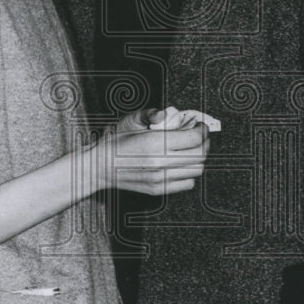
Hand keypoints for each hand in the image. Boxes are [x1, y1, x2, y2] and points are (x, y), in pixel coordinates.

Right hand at [92, 117, 208, 195]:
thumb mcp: (131, 120)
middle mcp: (159, 163)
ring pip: (197, 170)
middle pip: (199, 155)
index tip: (200, 125)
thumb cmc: (115, 142)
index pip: (193, 138)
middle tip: (200, 135)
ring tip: (190, 148)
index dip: (202, 130)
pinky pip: (188, 183)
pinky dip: (190, 172)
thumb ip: (152, 113)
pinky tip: (181, 163)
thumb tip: (167, 113)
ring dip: (198, 158)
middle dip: (204, 142)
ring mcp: (160, 179)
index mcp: (155, 143)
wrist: (99, 167)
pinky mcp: (159, 189)